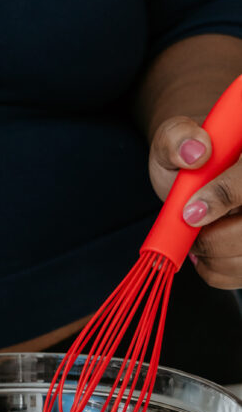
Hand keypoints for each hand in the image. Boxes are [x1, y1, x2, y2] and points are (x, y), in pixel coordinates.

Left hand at [148, 115, 241, 288]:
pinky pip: (241, 274)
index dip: (224, 196)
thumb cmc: (190, 153)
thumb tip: (194, 152)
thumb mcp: (175, 136)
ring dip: (216, 258)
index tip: (190, 212)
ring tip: (194, 240)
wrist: (197, 170)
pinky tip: (204, 254)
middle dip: (217, 238)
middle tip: (188, 229)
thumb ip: (178, 136)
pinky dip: (217, 272)